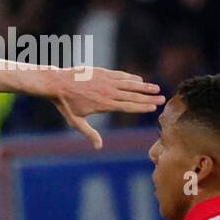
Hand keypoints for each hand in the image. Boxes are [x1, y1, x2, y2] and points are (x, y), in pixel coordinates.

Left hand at [45, 67, 163, 148]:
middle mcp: (108, 92)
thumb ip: (89, 133)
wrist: (56, 83)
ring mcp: (106, 81)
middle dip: (149, 97)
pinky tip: (139, 80)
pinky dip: (131, 77)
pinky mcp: (102, 72)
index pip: (128, 107)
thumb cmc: (65, 104)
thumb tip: (99, 147)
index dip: (142, 107)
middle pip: (133, 95)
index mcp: (104, 105)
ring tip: (156, 88)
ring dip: (144, 86)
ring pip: (130, 84)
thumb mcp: (76, 121)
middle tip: (163, 98)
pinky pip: (120, 75)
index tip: (153, 108)